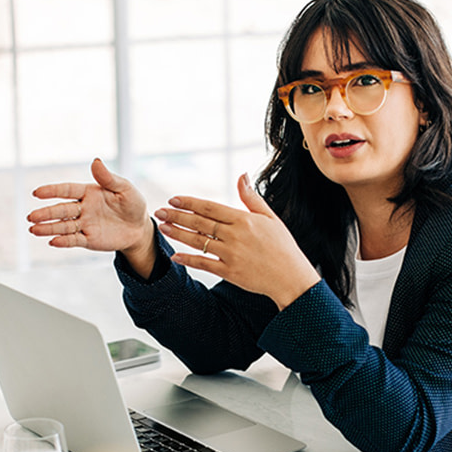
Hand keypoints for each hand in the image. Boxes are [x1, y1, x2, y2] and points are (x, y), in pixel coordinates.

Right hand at [28, 159, 154, 268]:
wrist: (140, 228)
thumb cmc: (132, 204)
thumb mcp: (125, 189)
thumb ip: (109, 178)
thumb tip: (95, 161)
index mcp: (89, 192)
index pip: (67, 190)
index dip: (52, 191)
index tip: (37, 193)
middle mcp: (83, 208)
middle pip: (61, 210)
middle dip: (46, 213)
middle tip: (31, 217)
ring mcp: (84, 224)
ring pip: (64, 226)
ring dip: (49, 228)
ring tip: (33, 230)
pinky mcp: (89, 240)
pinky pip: (74, 240)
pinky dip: (64, 241)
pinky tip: (53, 241)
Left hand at [155, 173, 320, 309]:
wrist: (291, 277)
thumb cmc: (283, 246)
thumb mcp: (270, 217)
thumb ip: (251, 197)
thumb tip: (242, 175)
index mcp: (244, 219)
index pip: (210, 207)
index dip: (190, 202)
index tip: (174, 199)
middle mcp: (235, 235)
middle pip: (199, 223)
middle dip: (177, 215)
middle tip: (160, 211)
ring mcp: (231, 255)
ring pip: (198, 241)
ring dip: (178, 234)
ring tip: (164, 227)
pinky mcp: (229, 272)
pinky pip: (204, 264)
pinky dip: (189, 260)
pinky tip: (176, 256)